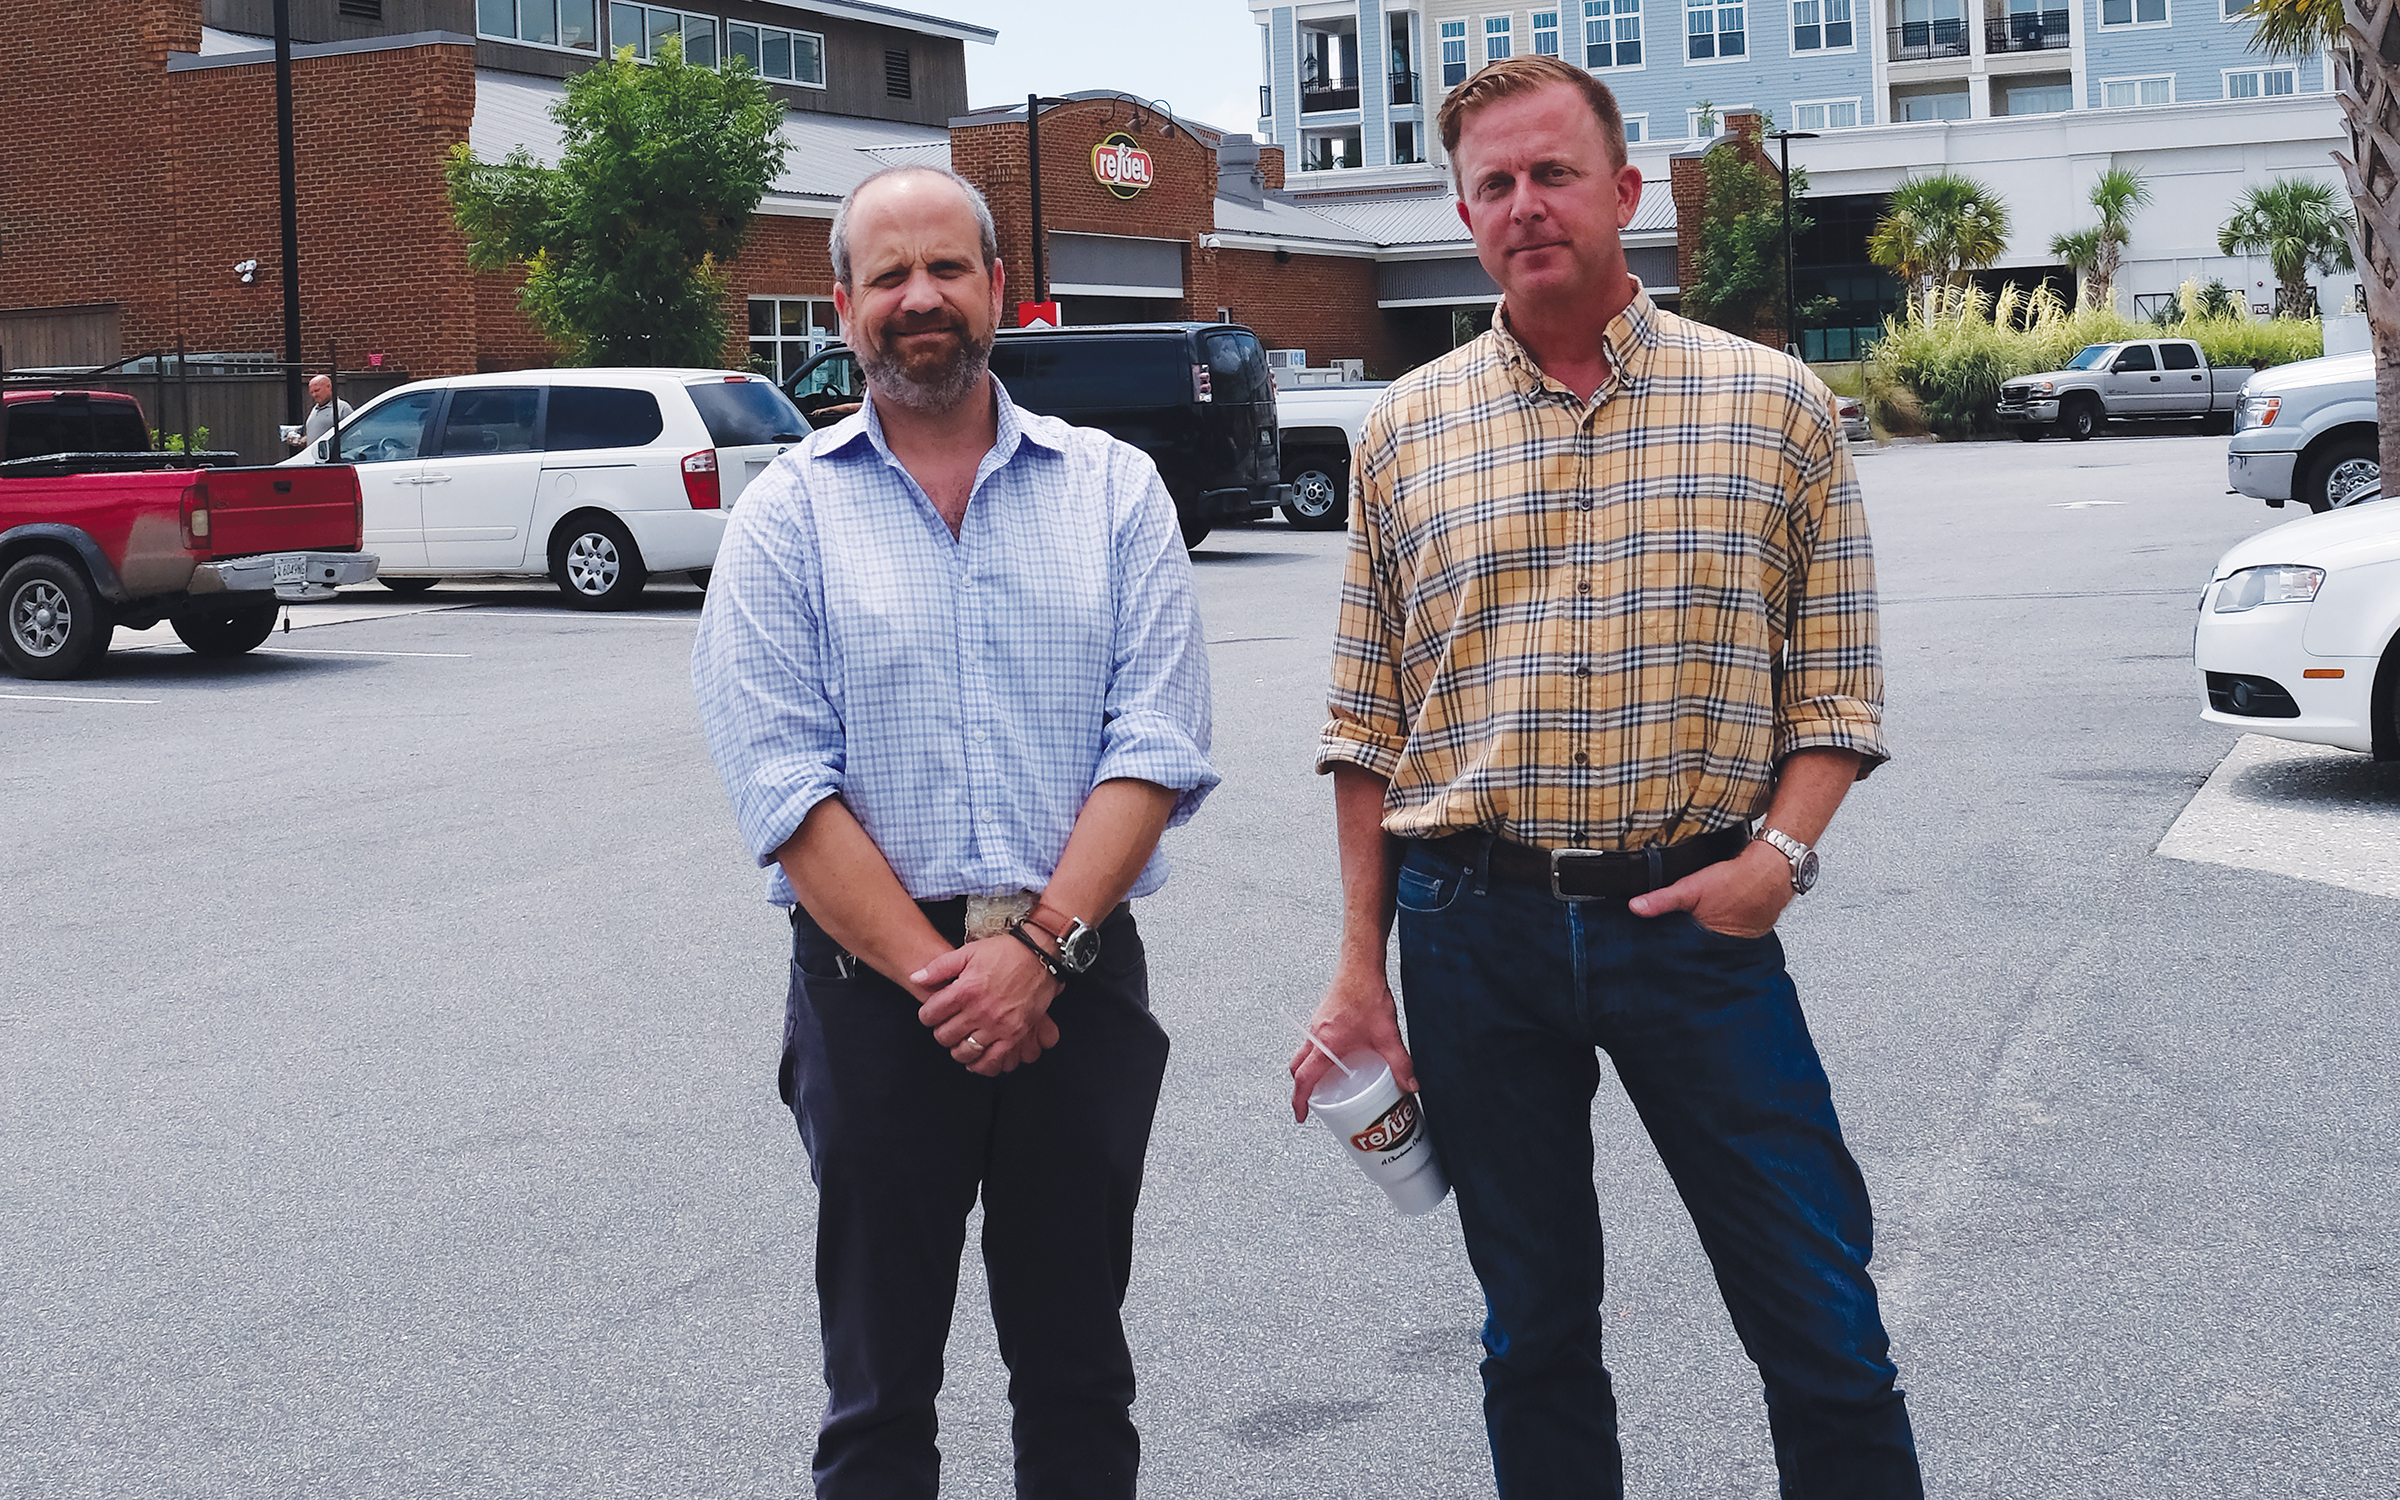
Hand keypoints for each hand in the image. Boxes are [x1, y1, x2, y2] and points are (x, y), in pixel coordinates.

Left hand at [913, 936, 1062, 1075]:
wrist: (1040, 956)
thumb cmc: (1005, 952)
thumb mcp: (968, 952)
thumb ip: (939, 967)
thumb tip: (915, 978)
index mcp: (965, 990)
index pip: (930, 1014)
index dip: (926, 1015)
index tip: (932, 1014)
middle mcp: (979, 1010)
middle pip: (944, 1036)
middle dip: (941, 1032)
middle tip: (947, 1026)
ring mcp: (997, 1025)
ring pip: (964, 1051)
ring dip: (957, 1049)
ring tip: (960, 1041)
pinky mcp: (1014, 1035)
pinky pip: (992, 1060)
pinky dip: (981, 1065)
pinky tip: (976, 1060)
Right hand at [1288, 954, 1416, 1123]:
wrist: (1360, 965)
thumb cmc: (1366, 993)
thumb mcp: (1387, 1034)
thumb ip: (1400, 1063)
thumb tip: (1411, 1085)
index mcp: (1325, 1044)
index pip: (1304, 1079)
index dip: (1300, 1100)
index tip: (1302, 1116)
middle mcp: (1316, 1036)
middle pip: (1298, 1068)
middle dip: (1302, 1089)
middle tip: (1314, 1104)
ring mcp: (1317, 1026)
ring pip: (1304, 1055)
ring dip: (1310, 1072)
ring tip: (1329, 1084)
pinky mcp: (1323, 1019)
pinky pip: (1313, 1044)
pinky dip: (1319, 1057)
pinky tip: (1340, 1059)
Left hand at [1626, 840, 1791, 938]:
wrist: (1772, 869)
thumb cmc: (1736, 880)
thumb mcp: (1691, 888)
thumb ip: (1662, 900)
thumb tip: (1636, 907)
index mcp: (1708, 944)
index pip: (1683, 957)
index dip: (1671, 954)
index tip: (1660, 954)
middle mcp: (1726, 948)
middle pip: (1699, 953)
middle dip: (1687, 949)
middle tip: (1678, 940)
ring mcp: (1742, 942)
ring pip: (1716, 946)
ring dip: (1706, 940)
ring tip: (1700, 928)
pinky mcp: (1752, 932)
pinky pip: (1732, 937)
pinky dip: (1723, 931)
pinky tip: (1720, 919)